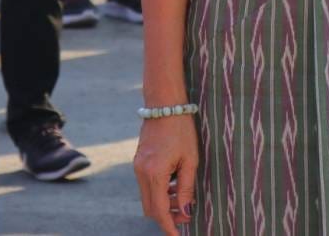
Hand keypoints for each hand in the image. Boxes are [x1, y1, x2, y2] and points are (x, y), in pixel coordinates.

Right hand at [134, 114, 199, 234]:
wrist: (165, 105)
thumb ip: (186, 188)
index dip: (168, 226)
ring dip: (164, 204)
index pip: (159, 211)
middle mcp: (141, 172)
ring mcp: (138, 166)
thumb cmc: (181, 130)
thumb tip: (185, 211)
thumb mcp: (190, 160)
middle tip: (186, 216)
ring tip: (183, 199)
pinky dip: (159, 191)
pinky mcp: (139, 161)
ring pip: (147, 197)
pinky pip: (147, 185)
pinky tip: (175, 186)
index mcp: (154, 173)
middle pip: (150, 208)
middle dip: (166, 216)